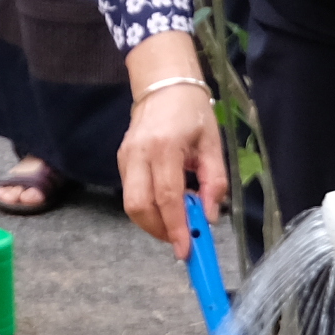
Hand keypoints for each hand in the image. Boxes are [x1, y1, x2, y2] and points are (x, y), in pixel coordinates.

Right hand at [117, 63, 232, 243]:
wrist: (163, 85)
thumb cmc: (192, 113)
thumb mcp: (212, 145)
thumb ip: (213, 183)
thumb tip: (209, 218)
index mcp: (165, 147)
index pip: (166, 197)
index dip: (175, 227)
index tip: (185, 249)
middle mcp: (139, 153)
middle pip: (139, 206)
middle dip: (159, 230)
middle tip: (181, 240)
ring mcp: (125, 157)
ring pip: (131, 204)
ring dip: (153, 223)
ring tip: (177, 222)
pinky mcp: (121, 160)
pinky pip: (131, 194)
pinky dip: (148, 208)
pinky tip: (167, 205)